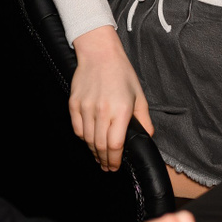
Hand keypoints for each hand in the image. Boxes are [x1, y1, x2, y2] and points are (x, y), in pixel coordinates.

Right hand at [69, 26, 151, 172]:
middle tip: (108, 167)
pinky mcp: (74, 104)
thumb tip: (147, 137)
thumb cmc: (121, 73)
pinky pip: (77, 129)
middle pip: (100, 146)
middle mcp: (102, 111)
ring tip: (99, 156)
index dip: (115, 160)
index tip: (115, 167)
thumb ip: (144, 120)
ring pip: (87, 140)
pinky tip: (89, 141)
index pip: (115, 145)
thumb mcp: (139, 96)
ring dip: (94, 151)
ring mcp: (86, 108)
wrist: (99, 54)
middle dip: (105, 160)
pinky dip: (83, 138)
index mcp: (121, 110)